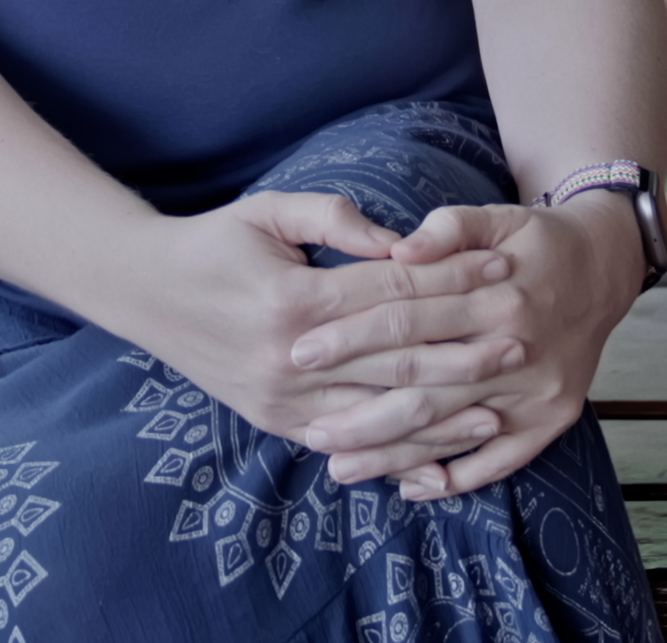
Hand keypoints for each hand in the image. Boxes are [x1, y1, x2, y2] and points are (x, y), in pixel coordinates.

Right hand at [93, 191, 519, 463]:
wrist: (146, 293)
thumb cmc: (215, 243)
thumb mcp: (268, 211)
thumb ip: (335, 218)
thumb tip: (402, 241)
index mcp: (292, 299)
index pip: (391, 293)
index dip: (450, 281)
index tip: (499, 269)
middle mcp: (289, 358)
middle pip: (396, 357)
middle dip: (465, 349)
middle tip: (520, 339)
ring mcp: (283, 401)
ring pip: (379, 414)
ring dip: (444, 413)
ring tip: (499, 406)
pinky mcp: (278, 424)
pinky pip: (350, 445)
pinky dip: (398, 454)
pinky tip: (442, 456)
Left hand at [288, 197, 646, 498]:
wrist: (606, 267)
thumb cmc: (534, 240)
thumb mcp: (496, 215)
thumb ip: (446, 228)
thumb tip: (397, 250)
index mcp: (496, 293)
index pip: (407, 317)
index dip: (351, 335)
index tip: (301, 351)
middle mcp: (518, 346)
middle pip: (424, 386)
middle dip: (361, 412)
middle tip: (308, 432)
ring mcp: (537, 390)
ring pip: (452, 431)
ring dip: (394, 455)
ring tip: (339, 468)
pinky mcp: (553, 419)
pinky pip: (501, 460)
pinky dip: (456, 478)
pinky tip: (410, 487)